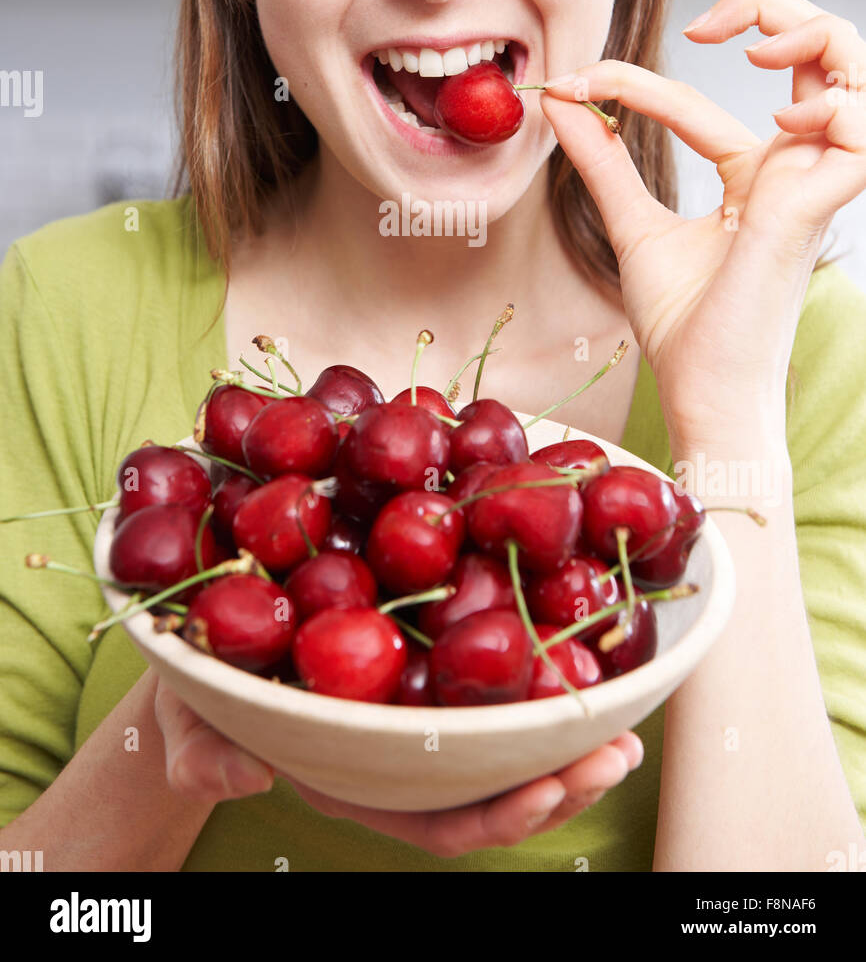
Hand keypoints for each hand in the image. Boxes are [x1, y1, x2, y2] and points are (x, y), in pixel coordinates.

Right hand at [154, 678, 643, 855]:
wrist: (209, 629)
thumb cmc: (201, 687)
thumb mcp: (190, 720)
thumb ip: (202, 756)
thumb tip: (240, 775)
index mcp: (363, 775)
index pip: (441, 820)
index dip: (497, 815)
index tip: (548, 790)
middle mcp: (407, 746)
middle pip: (498, 781)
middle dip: (564, 776)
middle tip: (620, 752)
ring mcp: (423, 698)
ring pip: (511, 730)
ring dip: (573, 728)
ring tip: (631, 714)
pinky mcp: (431, 644)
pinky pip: (496, 662)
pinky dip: (544, 658)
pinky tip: (586, 632)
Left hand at [542, 0, 865, 440]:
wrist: (700, 390)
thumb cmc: (685, 324)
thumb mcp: (632, 225)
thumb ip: (603, 163)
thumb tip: (562, 102)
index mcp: (757, 173)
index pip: (703, 99)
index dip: (634, 81)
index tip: (572, 85)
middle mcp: (793, 168)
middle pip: (822, 50)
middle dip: (771, 5)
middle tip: (702, 23)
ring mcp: (813, 183)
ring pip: (857, 70)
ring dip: (813, 35)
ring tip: (751, 48)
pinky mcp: (817, 206)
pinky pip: (858, 130)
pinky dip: (829, 102)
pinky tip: (777, 120)